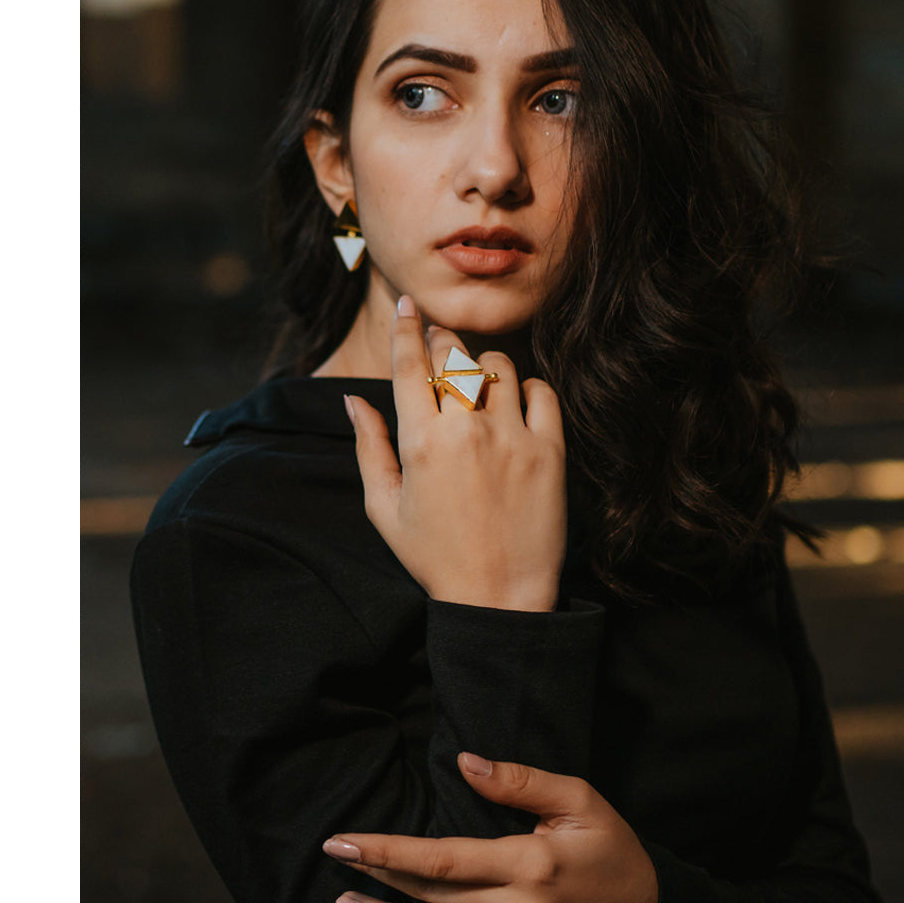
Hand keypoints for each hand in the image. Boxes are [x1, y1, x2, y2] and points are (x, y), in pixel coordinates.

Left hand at [324, 753, 657, 902]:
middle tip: (335, 862)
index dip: (387, 851)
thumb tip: (465, 762)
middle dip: (376, 880)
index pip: (440, 858)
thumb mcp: (580, 801)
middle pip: (430, 897)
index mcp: (529, 866)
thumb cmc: (615, 854)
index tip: (345, 841)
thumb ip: (520, 782)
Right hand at [346, 295, 566, 612]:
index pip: (409, 365)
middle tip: (441, 343)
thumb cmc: (434, 558)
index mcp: (420, 442)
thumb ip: (368, 448)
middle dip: (443, 341)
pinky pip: (542, 392)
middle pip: (453, 356)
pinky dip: (529, 387)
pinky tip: (517, 402)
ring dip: (484, 365)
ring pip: (498, 366)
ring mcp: (511, 438)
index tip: (407, 306)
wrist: (498, 596)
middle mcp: (465, 430)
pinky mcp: (549, 451)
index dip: (406, 328)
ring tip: (478, 381)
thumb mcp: (384, 509)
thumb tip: (354, 398)